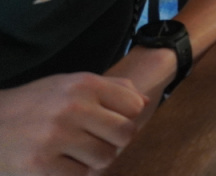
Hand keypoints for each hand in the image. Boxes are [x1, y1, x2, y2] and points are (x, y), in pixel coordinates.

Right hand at [0, 73, 146, 175]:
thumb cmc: (35, 104)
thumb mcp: (69, 84)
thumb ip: (111, 88)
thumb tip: (144, 102)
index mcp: (83, 84)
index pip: (134, 106)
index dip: (126, 117)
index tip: (109, 122)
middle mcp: (72, 107)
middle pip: (125, 134)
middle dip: (115, 142)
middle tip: (96, 141)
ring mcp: (56, 137)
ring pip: (105, 158)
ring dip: (94, 160)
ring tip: (75, 152)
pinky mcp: (41, 165)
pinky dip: (73, 173)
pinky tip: (58, 163)